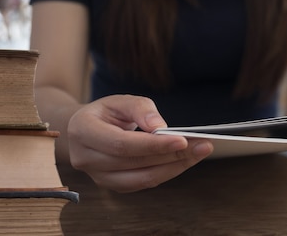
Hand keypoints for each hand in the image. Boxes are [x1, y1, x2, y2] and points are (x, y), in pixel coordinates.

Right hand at [67, 95, 212, 192]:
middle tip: (203, 145)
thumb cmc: (106, 112)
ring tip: (200, 152)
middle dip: (172, 155)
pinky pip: (143, 183)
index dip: (153, 145)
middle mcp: (85, 158)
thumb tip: (160, 127)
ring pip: (142, 178)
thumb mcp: (120, 100)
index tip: (183, 140)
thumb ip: (141, 109)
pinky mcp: (112, 185)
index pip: (122, 144)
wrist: (85, 130)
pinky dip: (167, 172)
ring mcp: (97, 176)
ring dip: (175, 166)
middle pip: (135, 163)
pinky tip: (185, 160)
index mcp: (83, 131)